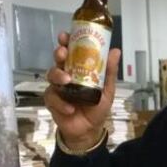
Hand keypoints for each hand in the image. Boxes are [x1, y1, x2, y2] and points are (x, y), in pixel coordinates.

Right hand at [43, 31, 121, 150]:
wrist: (89, 130)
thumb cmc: (96, 107)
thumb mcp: (107, 89)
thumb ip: (109, 71)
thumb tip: (115, 51)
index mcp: (78, 69)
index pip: (71, 51)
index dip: (66, 42)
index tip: (66, 36)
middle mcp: (66, 75)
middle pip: (58, 60)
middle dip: (59, 53)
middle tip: (62, 53)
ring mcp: (58, 87)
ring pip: (51, 75)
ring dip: (58, 76)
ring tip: (67, 81)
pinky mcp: (52, 101)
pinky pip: (52, 97)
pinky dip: (61, 103)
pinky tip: (70, 108)